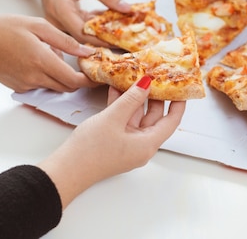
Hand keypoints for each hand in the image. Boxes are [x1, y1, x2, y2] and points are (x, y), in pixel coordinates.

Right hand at [0, 15, 96, 92]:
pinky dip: (46, 75)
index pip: (74, 81)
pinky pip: (40, 84)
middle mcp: (34, 77)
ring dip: (61, 75)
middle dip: (78, 78)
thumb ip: (64, 40)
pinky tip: (37, 58)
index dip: (89, 81)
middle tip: (82, 63)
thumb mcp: (37, 25)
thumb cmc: (2, 28)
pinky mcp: (18, 87)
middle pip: (67, 86)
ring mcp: (25, 84)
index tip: (98, 75)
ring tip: (51, 52)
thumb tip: (85, 52)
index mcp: (42, 61)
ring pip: (54, 85)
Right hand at [34, 0, 131, 43]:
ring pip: (82, 35)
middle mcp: (56, 21)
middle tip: (123, 38)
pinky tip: (107, 21)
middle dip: (103, 38)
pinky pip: (80, 30)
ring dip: (100, 32)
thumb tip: (126, 8)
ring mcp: (58, 25)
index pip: (81, 32)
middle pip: (82, 37)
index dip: (100, 39)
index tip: (117, 40)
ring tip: (119, 29)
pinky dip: (94, 27)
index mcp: (60, 9)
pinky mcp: (63, 25)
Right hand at [40, 76, 185, 207]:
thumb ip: (131, 99)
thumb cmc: (90, 150)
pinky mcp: (114, 141)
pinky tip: (115, 88)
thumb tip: (147, 83)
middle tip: (154, 75)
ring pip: (136, 116)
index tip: (181, 86)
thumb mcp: (113, 118)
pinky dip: (121, 105)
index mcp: (148, 144)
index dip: (178, 103)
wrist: (65, 171)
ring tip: (134, 76)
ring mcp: (127, 144)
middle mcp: (141, 145)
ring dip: (133, 97)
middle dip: (154, 95)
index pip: (171, 121)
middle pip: (154, 117)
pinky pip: (123, 120)